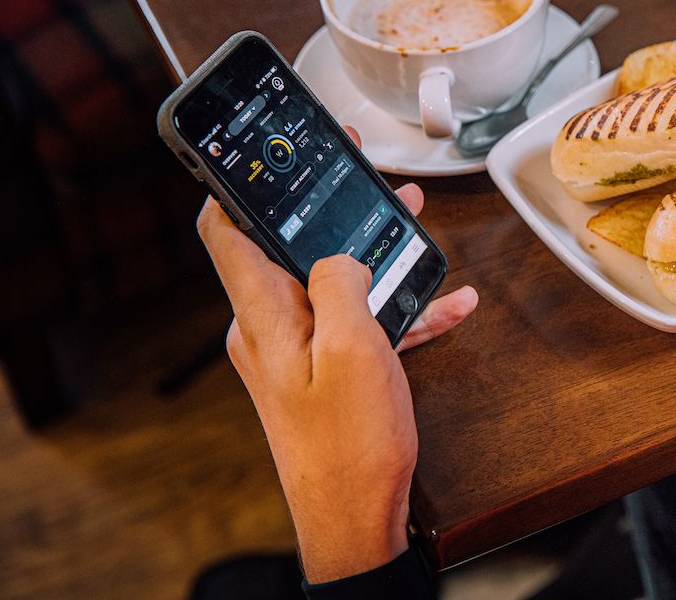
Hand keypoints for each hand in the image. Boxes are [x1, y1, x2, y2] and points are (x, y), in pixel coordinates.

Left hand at [197, 128, 476, 581]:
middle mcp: (270, 330)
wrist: (355, 523)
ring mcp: (296, 354)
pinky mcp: (323, 376)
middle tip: (364, 178)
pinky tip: (448, 305)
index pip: (226, 231)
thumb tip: (338, 254)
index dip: (237, 184)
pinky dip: (396, 310)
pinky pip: (357, 326)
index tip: (261, 152)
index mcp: (264, 316)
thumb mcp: (353, 350)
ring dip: (375, 255)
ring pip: (333, 282)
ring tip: (415, 223)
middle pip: (290, 248)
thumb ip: (341, 283)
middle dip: (331, 210)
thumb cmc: (349, 447)